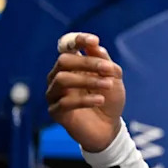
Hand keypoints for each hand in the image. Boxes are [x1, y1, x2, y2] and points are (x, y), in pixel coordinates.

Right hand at [46, 33, 124, 151]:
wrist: (109, 128)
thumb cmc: (109, 100)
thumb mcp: (113, 78)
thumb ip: (104, 61)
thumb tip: (94, 45)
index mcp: (72, 66)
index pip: (67, 47)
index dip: (77, 40)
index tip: (93, 41)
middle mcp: (59, 77)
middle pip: (63, 61)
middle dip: (87, 63)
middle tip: (108, 70)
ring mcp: (54, 94)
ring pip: (62, 79)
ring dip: (87, 80)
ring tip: (107, 86)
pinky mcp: (55, 112)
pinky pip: (64, 102)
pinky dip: (85, 99)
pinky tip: (100, 100)